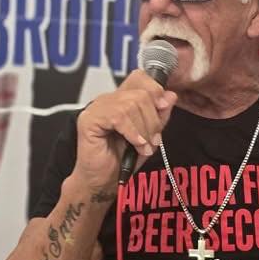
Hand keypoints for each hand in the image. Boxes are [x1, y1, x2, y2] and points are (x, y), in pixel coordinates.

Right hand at [73, 71, 176, 195]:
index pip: (140, 78)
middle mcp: (108, 99)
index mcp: (121, 99)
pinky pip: (118, 117)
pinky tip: (136, 145)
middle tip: (153, 140)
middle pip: (140, 93)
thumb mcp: (149, 136)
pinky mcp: (88, 119)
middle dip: (153, 119)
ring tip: (143, 146)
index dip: (155, 90)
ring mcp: (97, 108)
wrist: (103, 181)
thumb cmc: (123, 160)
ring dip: (143, 129)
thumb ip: (159, 116)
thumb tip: (170, 95)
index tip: (162, 109)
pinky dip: (132, 133)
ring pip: (131, 105)